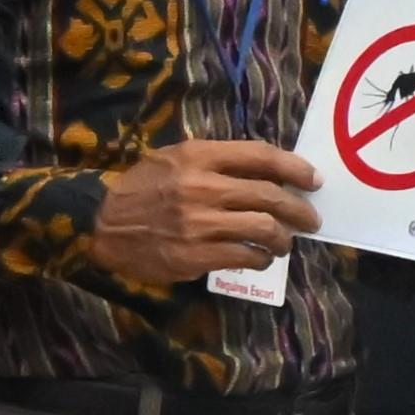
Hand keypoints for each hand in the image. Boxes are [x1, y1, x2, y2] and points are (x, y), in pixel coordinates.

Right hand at [90, 136, 322, 284]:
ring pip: (263, 228)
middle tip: (310, 220)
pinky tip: (259, 258)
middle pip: (270, 195)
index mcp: (198, 156)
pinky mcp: (193, 255)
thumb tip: (271, 172)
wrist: (100, 224)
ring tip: (284, 242)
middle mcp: (201, 187)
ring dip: (282, 238)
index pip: (261, 156)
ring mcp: (198, 223)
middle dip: (299, 209)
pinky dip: (260, 258)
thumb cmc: (144, 188)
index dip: (295, 167)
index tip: (313, 180)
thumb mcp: (176, 158)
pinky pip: (244, 257)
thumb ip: (219, 161)